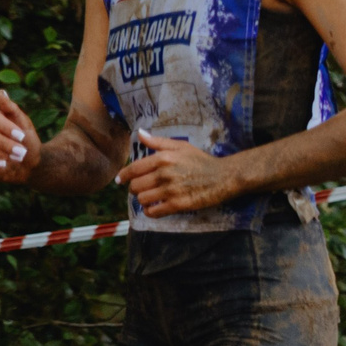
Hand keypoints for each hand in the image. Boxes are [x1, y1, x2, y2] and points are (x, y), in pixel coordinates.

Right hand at [0, 90, 42, 184]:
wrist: (30, 163)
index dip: (6, 127)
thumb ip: (11, 108)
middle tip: (22, 152)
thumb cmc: (27, 141)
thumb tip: (0, 92)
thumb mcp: (24, 123)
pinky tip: (4, 165)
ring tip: (17, 158)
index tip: (22, 136)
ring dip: (0, 154)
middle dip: (5, 143)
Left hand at [115, 131, 245, 218]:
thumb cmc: (202, 161)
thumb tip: (139, 133)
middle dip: (135, 188)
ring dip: (143, 200)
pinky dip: (150, 212)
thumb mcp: (181, 146)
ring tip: (148, 198)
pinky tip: (153, 208)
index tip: (120, 180)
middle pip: (136, 186)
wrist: (225, 176)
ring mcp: (171, 190)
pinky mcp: (178, 204)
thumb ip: (158, 142)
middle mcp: (164, 174)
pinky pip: (154, 212)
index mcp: (163, 158)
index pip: (134, 169)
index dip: (124, 175)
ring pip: (142, 199)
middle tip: (141, 189)